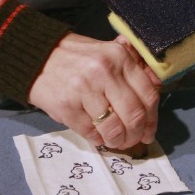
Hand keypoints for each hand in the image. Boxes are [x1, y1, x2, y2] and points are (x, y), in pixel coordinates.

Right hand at [28, 32, 160, 151]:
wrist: (37, 58)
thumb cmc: (76, 58)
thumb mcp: (107, 53)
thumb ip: (132, 68)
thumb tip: (157, 88)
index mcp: (119, 56)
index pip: (148, 95)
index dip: (152, 119)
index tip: (148, 130)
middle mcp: (103, 71)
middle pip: (134, 115)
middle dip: (136, 134)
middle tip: (132, 140)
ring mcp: (84, 89)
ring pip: (114, 128)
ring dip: (118, 141)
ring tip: (114, 140)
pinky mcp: (66, 106)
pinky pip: (91, 133)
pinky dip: (98, 140)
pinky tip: (97, 135)